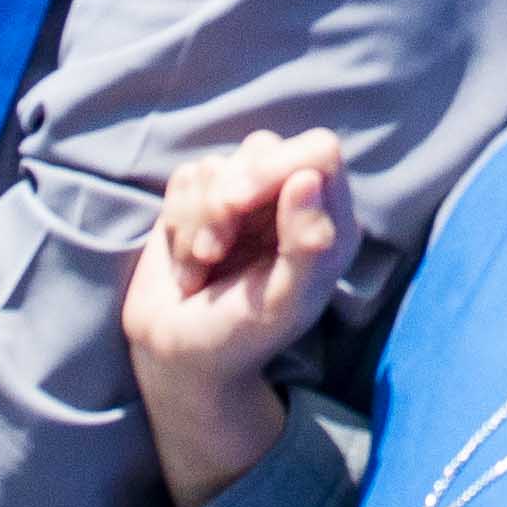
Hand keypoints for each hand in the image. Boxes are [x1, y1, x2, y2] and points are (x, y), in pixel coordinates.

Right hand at [125, 129, 353, 506]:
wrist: (178, 357)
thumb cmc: (241, 337)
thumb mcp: (282, 303)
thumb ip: (306, 244)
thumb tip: (308, 179)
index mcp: (328, 221)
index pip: (318, 151)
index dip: (277, 166)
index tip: (240, 202)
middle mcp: (289, 202)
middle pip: (263, 148)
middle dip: (227, 198)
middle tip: (213, 250)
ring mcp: (244, 198)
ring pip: (215, 165)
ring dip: (198, 222)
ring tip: (203, 267)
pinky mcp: (201, 200)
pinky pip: (184, 178)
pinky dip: (178, 223)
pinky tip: (189, 262)